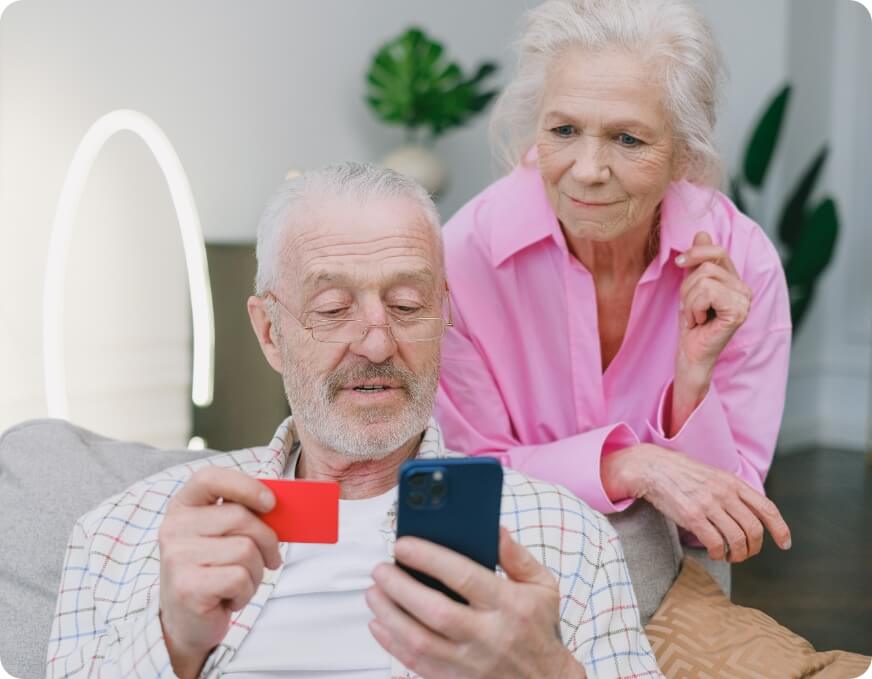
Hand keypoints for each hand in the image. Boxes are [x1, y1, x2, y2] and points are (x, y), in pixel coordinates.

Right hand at [158, 468, 281, 678]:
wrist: (188, 621)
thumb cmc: (214, 571)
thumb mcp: (224, 536)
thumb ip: (243, 514)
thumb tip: (280, 504)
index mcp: (183, 507)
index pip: (209, 478)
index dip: (244, 486)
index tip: (270, 502)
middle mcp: (174, 528)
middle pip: (241, 517)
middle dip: (267, 541)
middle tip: (270, 558)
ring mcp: (178, 557)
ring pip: (246, 550)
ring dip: (256, 571)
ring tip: (240, 581)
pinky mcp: (188, 587)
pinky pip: (240, 577)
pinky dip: (246, 590)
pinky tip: (230, 597)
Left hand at [366, 528, 584, 678]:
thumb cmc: (539, 629)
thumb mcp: (542, 586)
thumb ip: (517, 556)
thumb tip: (495, 529)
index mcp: (510, 605)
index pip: (464, 577)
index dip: (430, 558)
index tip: (404, 545)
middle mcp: (489, 635)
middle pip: (436, 611)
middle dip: (401, 588)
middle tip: (381, 569)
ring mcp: (471, 662)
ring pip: (420, 641)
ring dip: (390, 615)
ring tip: (374, 592)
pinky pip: (417, 665)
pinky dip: (392, 645)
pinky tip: (379, 624)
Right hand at [602, 444, 790, 561]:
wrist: (652, 467)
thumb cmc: (681, 473)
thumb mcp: (713, 475)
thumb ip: (732, 491)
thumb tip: (750, 514)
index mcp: (732, 482)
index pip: (767, 508)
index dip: (780, 529)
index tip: (785, 543)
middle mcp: (724, 493)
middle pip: (754, 529)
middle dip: (754, 548)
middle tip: (746, 553)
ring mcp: (708, 504)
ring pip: (737, 539)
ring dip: (737, 554)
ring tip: (730, 556)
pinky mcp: (692, 516)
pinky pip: (715, 542)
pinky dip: (718, 553)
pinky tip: (714, 553)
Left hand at [675, 231, 751, 377]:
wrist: (691, 352)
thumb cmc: (692, 323)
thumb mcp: (691, 286)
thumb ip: (698, 261)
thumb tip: (702, 233)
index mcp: (735, 281)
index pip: (718, 251)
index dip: (696, 253)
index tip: (679, 263)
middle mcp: (744, 288)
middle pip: (707, 266)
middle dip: (688, 287)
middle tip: (691, 307)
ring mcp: (744, 300)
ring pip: (705, 279)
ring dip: (690, 300)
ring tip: (696, 315)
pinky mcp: (738, 311)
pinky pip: (707, 292)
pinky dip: (695, 307)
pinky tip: (700, 321)